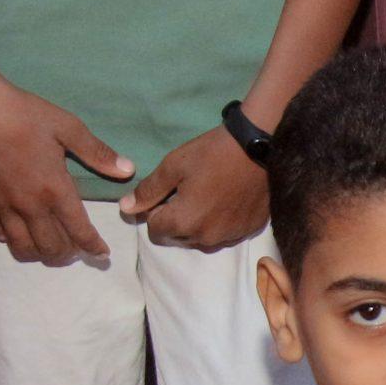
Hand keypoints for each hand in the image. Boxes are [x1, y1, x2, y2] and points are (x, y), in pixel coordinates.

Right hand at [0, 80, 129, 265]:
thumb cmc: (24, 113)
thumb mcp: (68, 127)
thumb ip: (97, 152)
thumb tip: (128, 170)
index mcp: (55, 190)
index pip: (80, 232)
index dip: (94, 247)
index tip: (102, 254)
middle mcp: (30, 206)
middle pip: (52, 248)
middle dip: (68, 254)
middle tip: (75, 248)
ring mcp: (2, 206)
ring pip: (22, 248)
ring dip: (39, 254)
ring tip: (48, 246)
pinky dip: (7, 238)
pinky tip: (15, 232)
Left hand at [118, 126, 268, 252]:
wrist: (259, 147)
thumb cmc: (212, 153)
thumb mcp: (174, 166)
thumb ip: (148, 191)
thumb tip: (126, 208)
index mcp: (183, 222)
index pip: (154, 230)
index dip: (154, 211)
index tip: (166, 193)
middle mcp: (205, 238)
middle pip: (177, 237)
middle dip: (175, 219)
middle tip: (187, 192)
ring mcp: (229, 236)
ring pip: (201, 238)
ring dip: (198, 223)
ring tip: (208, 196)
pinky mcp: (248, 231)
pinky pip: (224, 234)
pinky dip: (220, 221)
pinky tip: (227, 200)